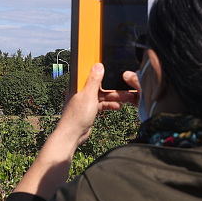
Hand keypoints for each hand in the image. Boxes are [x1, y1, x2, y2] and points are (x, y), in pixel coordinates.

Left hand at [11, 62, 135, 199]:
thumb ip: (94, 81)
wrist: (72, 135)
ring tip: (128, 98)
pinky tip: (118, 107)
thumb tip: (98, 65)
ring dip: (115, 97)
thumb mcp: (88, 96)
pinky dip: (110, 105)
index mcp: (79, 85)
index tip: (115, 68)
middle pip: (101, 86)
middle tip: (128, 88)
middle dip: (114, 87)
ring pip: (103, 96)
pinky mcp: (90, 110)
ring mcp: (86, 101)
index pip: (92, 74)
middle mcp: (82, 92)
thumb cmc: (77, 116)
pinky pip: (102, 104)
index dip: (104, 71)